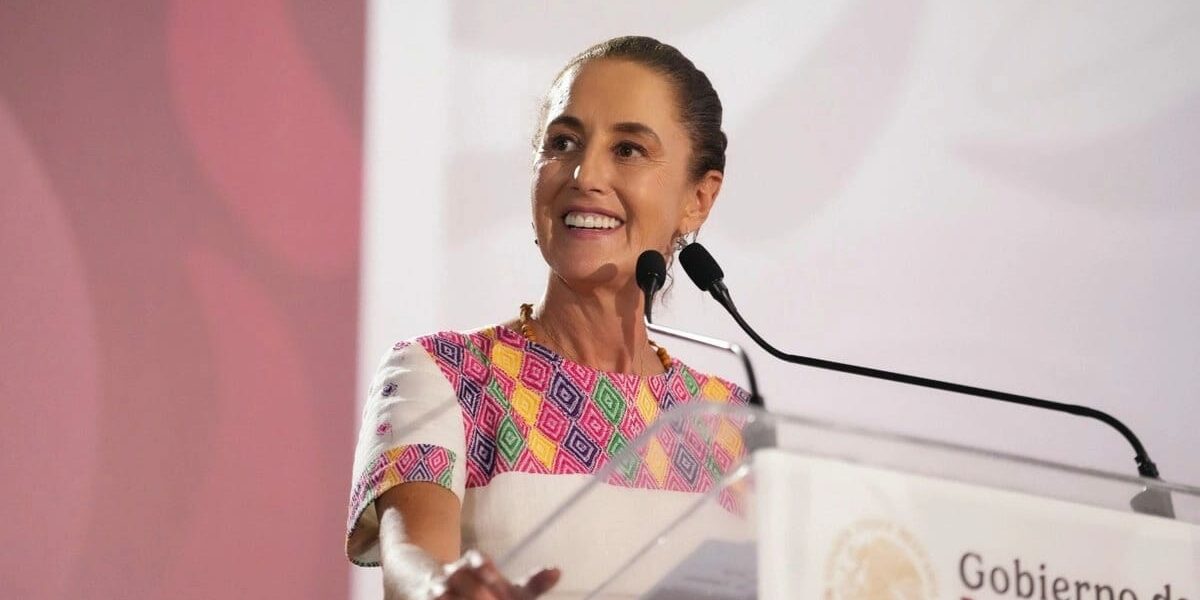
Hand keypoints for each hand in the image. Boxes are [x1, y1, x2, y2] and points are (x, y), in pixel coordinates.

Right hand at [429, 549, 559, 599]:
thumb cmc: (483, 590)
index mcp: (474, 564)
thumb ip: (533, 584)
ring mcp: (436, 590)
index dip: (483, 567)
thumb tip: (558, 571)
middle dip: (474, 591)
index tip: (494, 577)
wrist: (434, 587)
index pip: (477, 559)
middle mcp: (453, 573)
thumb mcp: (509, 589)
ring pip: (442, 594)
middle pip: (459, 576)